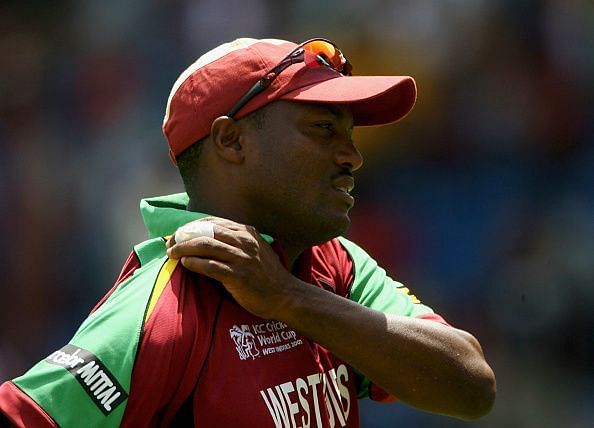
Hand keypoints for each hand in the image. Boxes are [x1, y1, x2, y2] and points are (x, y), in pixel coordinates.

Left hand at [166, 217, 296, 319]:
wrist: (286, 296)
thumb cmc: (267, 276)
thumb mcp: (255, 250)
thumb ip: (236, 242)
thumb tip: (206, 240)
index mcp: (247, 232)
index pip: (213, 222)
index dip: (192, 226)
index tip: (179, 234)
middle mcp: (245, 241)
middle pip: (206, 231)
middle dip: (183, 236)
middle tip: (170, 244)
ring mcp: (242, 258)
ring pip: (206, 246)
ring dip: (184, 249)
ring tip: (172, 254)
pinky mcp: (239, 276)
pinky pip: (211, 266)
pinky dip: (195, 263)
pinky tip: (186, 265)